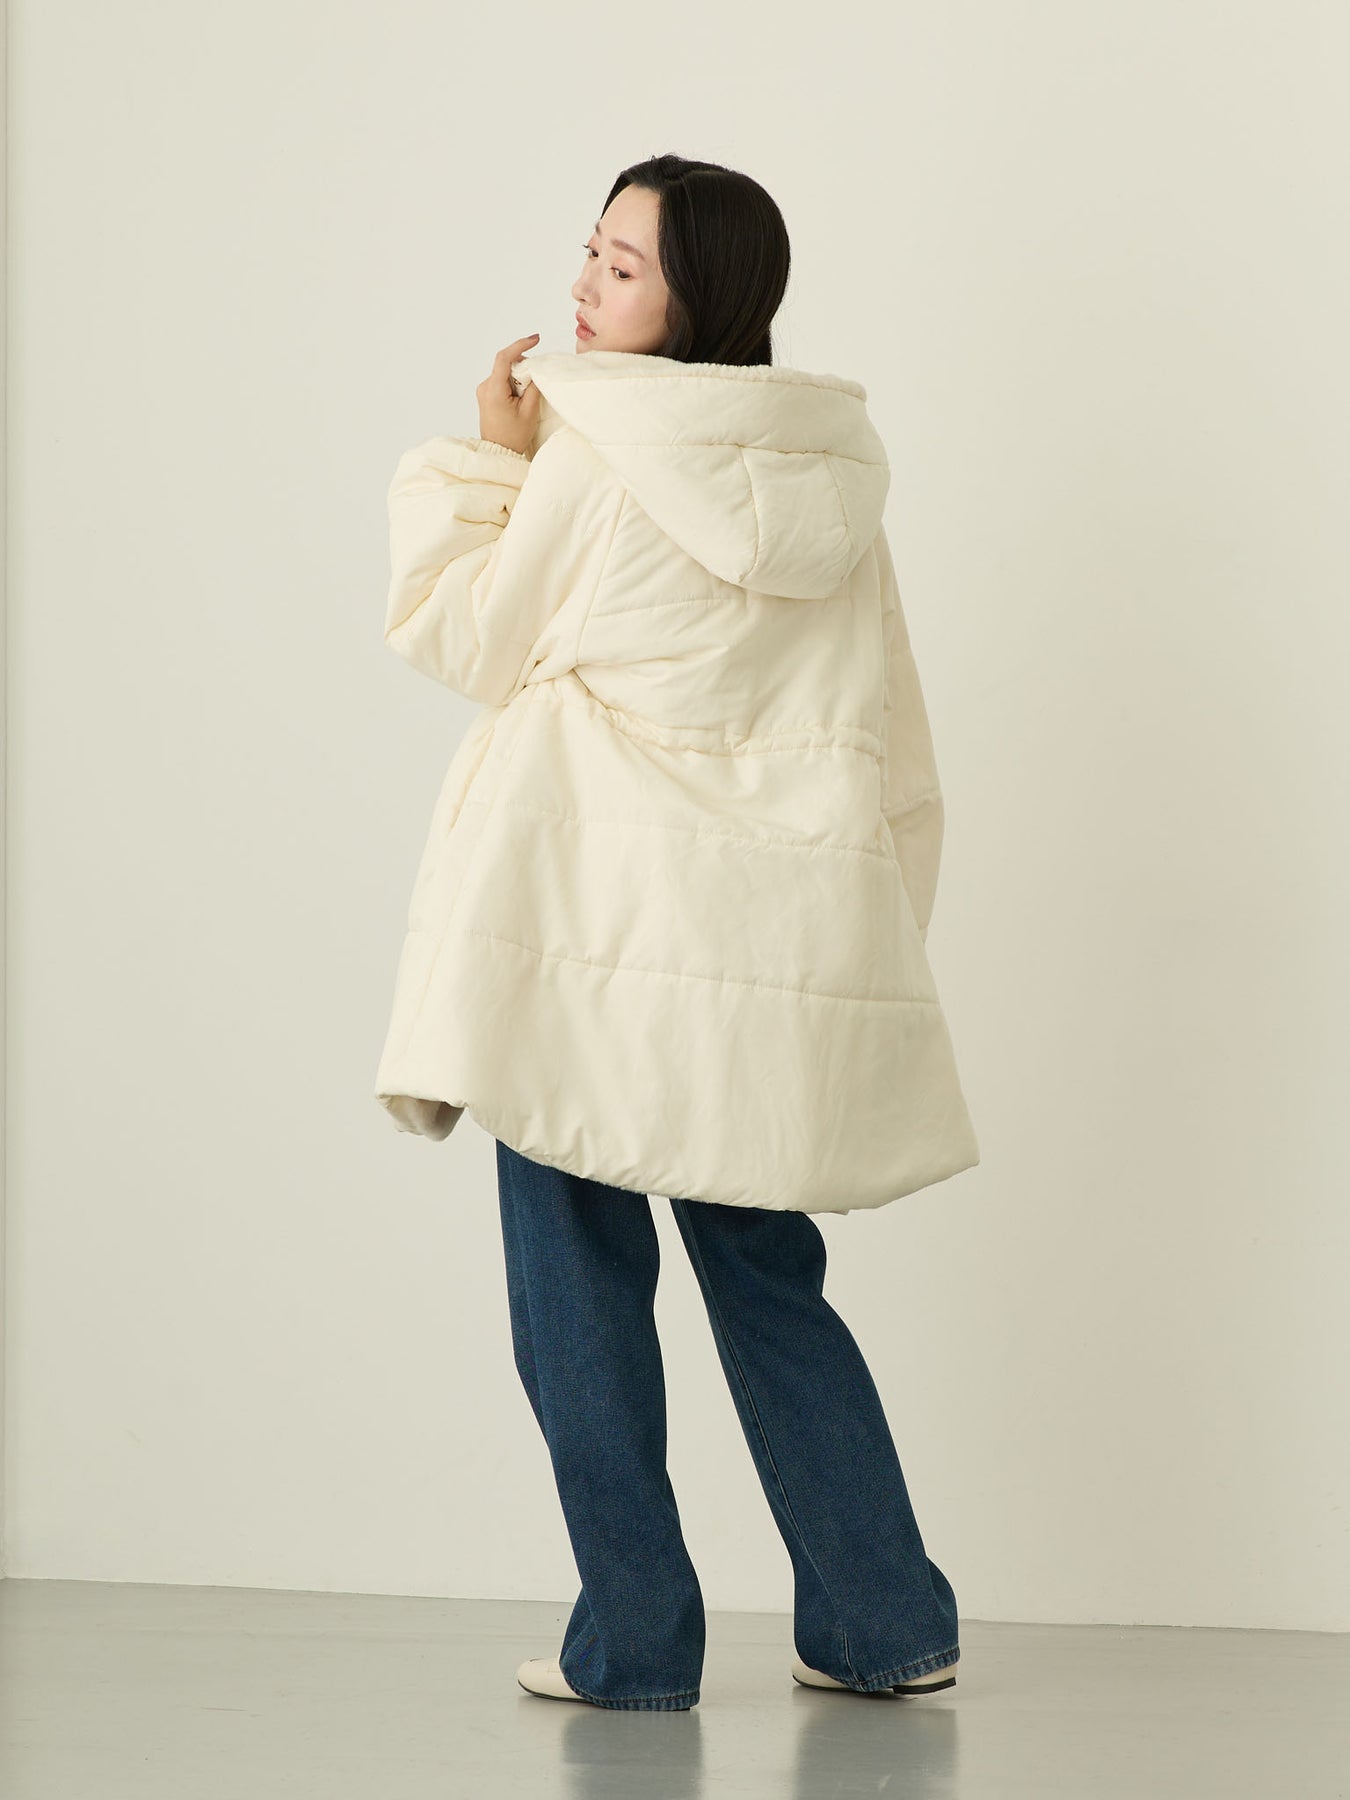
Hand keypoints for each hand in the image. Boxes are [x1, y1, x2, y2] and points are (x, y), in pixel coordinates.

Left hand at [476, 333, 541, 455]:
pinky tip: (520, 396)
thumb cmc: (513, 436)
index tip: (535, 339)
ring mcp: (483, 390)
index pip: (504, 358)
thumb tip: (536, 370)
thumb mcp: (529, 411)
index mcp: (494, 390)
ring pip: (504, 371)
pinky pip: (501, 379)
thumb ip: (533, 387)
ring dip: (518, 376)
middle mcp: (485, 386)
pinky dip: (513, 382)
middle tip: (535, 381)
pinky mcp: (486, 394)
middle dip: (523, 366)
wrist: (499, 451)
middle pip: (506, 364)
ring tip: (527, 395)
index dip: (520, 345)